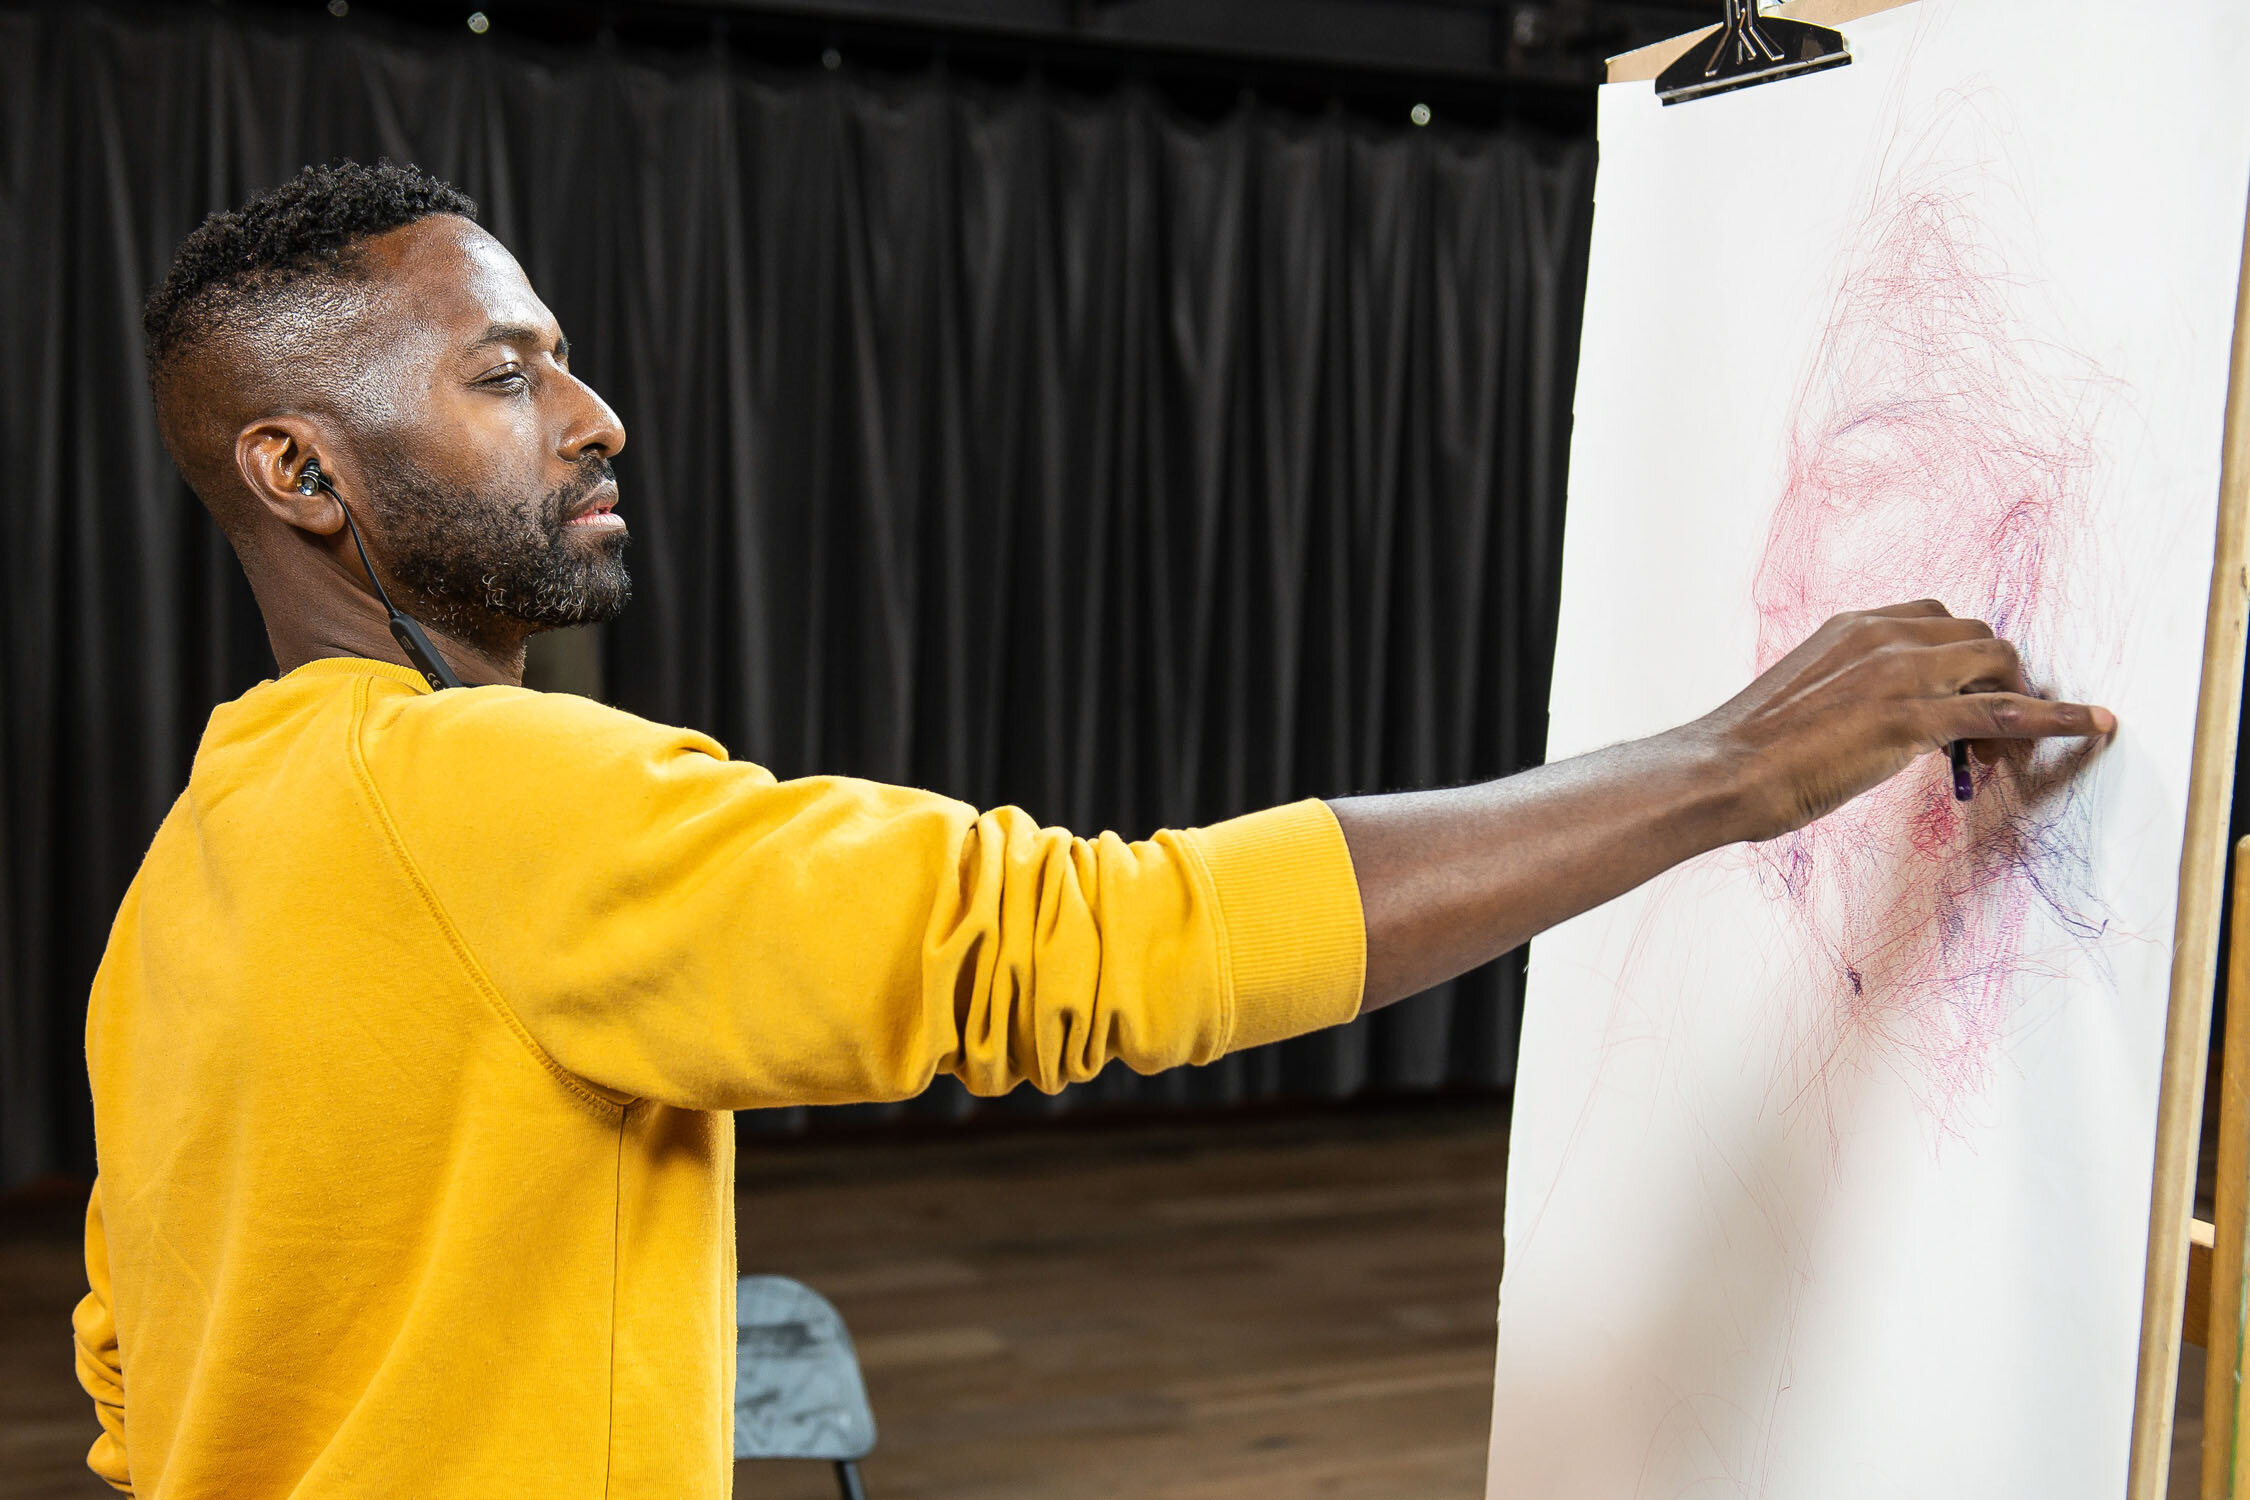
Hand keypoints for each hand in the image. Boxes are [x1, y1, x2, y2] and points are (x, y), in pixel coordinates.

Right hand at [1688, 599, 2115, 843]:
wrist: (1721, 771)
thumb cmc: (1748, 751)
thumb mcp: (1801, 700)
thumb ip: (1844, 692)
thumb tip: (1868, 722)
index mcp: (1852, 628)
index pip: (1934, 618)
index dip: (1960, 657)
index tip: (1957, 696)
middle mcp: (1882, 636)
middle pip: (1977, 634)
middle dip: (1994, 677)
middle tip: (1981, 734)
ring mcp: (1902, 673)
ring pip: (1997, 662)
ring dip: (2015, 698)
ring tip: (1996, 751)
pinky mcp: (1915, 718)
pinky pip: (2008, 711)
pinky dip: (2059, 716)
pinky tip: (2094, 723)